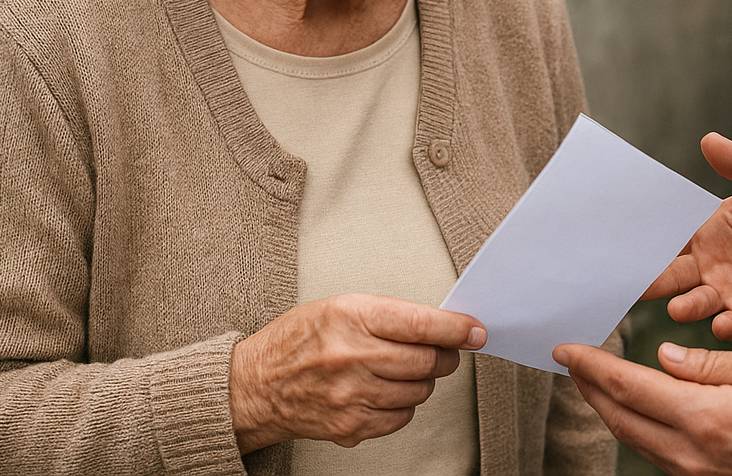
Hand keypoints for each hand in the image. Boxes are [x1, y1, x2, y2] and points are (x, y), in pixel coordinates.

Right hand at [229, 294, 484, 453]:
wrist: (256, 384)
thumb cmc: (298, 340)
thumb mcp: (339, 306)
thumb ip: (389, 315)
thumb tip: (442, 326)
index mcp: (351, 316)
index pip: (421, 324)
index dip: (456, 329)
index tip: (475, 331)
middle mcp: (351, 355)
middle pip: (427, 361)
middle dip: (444, 356)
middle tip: (440, 351)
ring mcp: (351, 394)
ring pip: (419, 391)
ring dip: (422, 381)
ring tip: (401, 370)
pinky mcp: (350, 424)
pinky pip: (401, 417)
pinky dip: (403, 405)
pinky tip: (384, 391)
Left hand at [554, 342, 731, 475]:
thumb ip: (706, 364)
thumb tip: (662, 357)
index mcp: (703, 417)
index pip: (630, 387)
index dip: (592, 368)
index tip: (567, 351)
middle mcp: (692, 453)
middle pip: (622, 419)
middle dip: (591, 390)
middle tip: (571, 364)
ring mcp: (698, 474)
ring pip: (637, 441)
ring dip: (610, 411)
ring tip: (595, 384)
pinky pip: (659, 455)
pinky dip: (639, 429)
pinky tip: (636, 412)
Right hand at [645, 132, 731, 339]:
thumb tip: (708, 139)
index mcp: (709, 231)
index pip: (669, 235)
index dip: (646, 238)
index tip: (622, 240)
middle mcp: (711, 265)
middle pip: (670, 274)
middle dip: (649, 279)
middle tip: (629, 284)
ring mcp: (730, 293)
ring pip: (696, 302)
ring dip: (686, 307)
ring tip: (679, 308)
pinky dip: (725, 327)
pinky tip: (723, 323)